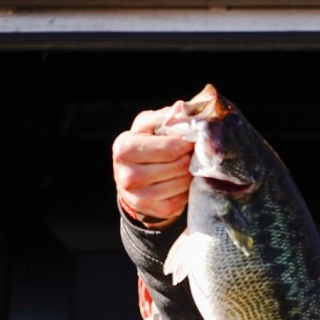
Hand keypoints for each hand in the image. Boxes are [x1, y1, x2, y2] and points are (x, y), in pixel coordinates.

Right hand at [111, 106, 194, 225]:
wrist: (133, 183)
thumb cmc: (145, 148)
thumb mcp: (148, 128)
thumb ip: (164, 117)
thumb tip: (181, 108)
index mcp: (124, 149)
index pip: (169, 147)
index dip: (187, 142)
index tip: (195, 138)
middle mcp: (127, 175)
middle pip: (179, 165)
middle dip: (191, 157)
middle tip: (194, 153)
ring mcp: (140, 196)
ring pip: (183, 182)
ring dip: (192, 173)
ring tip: (189, 166)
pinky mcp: (156, 210)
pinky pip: (184, 199)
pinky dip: (188, 189)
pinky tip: (184, 181)